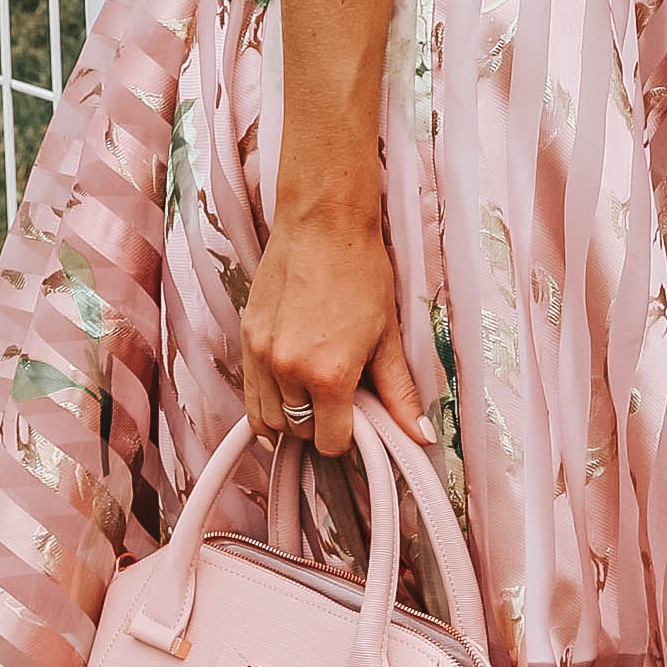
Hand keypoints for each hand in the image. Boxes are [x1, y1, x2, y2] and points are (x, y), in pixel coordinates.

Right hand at [239, 196, 429, 467]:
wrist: (323, 224)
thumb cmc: (361, 273)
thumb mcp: (388, 337)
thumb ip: (398, 393)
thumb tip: (421, 435)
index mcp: (329, 376)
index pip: (330, 443)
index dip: (347, 438)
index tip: (356, 421)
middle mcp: (288, 371)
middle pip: (298, 433)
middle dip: (319, 426)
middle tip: (338, 401)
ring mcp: (260, 356)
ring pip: (266, 420)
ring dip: (289, 417)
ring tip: (312, 395)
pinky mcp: (245, 338)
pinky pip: (248, 393)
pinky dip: (266, 401)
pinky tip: (287, 386)